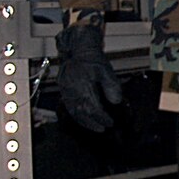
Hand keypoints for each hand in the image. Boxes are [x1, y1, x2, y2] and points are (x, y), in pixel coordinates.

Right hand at [55, 17, 123, 131]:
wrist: (76, 49)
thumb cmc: (92, 59)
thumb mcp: (106, 71)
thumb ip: (112, 87)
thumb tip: (116, 102)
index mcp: (83, 86)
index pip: (93, 108)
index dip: (102, 118)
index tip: (110, 122)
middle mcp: (72, 90)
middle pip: (82, 113)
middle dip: (93, 123)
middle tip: (102, 128)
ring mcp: (66, 90)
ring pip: (73, 111)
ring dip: (84, 122)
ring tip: (94, 127)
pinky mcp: (63, 90)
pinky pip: (68, 106)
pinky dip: (76, 115)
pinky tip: (83, 119)